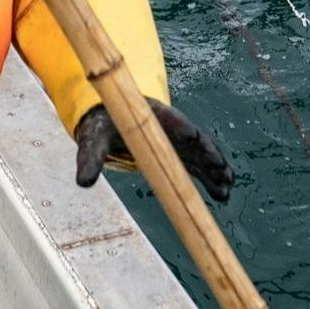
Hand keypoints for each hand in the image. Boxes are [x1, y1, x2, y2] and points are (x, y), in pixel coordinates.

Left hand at [72, 101, 233, 202]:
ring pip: (200, 155)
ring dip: (214, 170)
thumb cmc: (103, 126)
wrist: (110, 119)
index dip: (179, 126)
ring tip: (227, 187)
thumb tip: (82, 182)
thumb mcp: (94, 140)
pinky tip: (222, 193)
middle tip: (220, 169)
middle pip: (192, 139)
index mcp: (150, 115)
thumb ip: (89, 159)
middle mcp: (169, 127)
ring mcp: (176, 141)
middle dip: (207, 153)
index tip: (191, 135)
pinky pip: (198, 166)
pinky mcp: (179, 155)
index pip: (168, 118)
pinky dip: (210, 178)